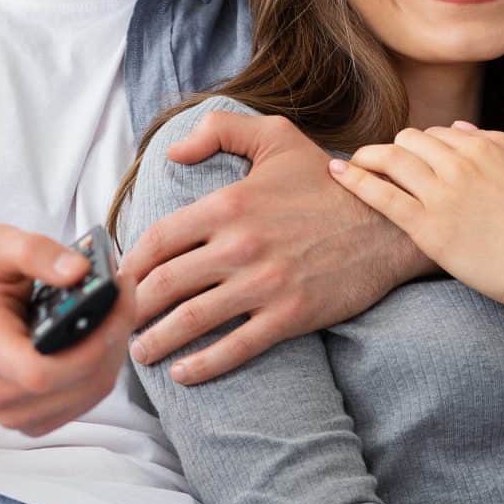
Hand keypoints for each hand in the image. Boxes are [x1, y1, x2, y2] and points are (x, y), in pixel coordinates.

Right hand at [0, 225, 134, 436]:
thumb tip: (79, 271)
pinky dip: (106, 364)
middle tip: (124, 290)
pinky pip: (89, 397)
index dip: (89, 344)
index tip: (114, 298)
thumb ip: (33, 251)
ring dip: (115, 348)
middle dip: (113, 334)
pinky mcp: (36, 419)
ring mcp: (16, 411)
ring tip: (117, 306)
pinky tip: (102, 333)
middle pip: (78, 381)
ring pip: (92, 391)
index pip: (40, 371)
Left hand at [121, 112, 431, 386]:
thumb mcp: (277, 138)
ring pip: (190, 320)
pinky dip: (202, 365)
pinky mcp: (289, 316)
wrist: (390, 225)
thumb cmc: (329, 182)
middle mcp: (239, 246)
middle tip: (114, 322)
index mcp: (228, 205)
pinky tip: (182, 374)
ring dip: (155, 341)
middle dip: (130, 309)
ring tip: (138, 352)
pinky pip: (235, 348)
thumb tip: (173, 151)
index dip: (128, 264)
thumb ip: (219, 128)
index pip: (157, 239)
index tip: (116, 280)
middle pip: (163, 285)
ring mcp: (264, 285)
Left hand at [328, 122, 503, 329]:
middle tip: (380, 164)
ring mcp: (442, 195)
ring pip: (390, 159)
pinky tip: (337, 174)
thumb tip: (461, 130)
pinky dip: (355, 180)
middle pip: (408, 141)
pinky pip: (382, 196)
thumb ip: (502, 143)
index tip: (411, 159)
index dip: (422, 145)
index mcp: (485, 149)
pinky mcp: (428, 229)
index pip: (438, 133)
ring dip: (366, 157)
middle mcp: (459, 165)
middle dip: (393, 149)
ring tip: (351, 165)